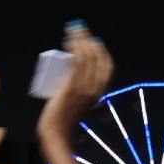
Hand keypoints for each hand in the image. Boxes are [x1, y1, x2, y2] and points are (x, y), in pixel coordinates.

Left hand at [38, 21, 112, 137]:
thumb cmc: (64, 121)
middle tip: (78, 30)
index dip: (101, 50)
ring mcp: (84, 88)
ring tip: (70, 31)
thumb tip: (76, 79)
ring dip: (80, 39)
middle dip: (89, 39)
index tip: (91, 40)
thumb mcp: (79, 105)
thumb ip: (82, 96)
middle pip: (98, 57)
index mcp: (101, 92)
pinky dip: (75, 49)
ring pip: (87, 56)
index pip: (108, 66)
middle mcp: (96, 89)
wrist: (55, 133)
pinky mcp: (72, 87)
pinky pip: (77, 62)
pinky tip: (69, 42)